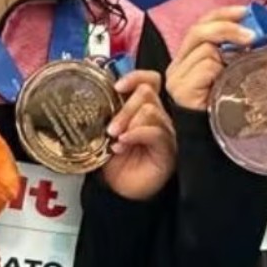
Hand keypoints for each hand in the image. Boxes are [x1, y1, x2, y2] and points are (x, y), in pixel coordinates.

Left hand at [100, 70, 175, 200]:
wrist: (119, 189)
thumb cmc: (115, 160)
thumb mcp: (106, 130)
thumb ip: (107, 112)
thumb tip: (97, 95)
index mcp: (144, 106)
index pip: (150, 79)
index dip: (135, 77)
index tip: (117, 87)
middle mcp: (158, 115)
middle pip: (147, 92)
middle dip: (125, 107)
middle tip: (111, 127)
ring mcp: (166, 131)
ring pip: (150, 110)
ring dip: (128, 122)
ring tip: (116, 138)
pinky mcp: (169, 148)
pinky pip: (156, 132)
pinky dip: (136, 134)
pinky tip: (123, 144)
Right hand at [165, 5, 253, 110]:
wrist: (213, 145)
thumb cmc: (225, 112)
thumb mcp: (230, 76)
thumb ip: (234, 56)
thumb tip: (257, 37)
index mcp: (189, 59)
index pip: (201, 25)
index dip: (222, 14)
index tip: (244, 11)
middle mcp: (178, 65)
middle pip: (199, 30)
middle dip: (228, 27)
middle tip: (251, 35)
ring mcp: (177, 77)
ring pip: (206, 49)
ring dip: (228, 59)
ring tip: (239, 75)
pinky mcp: (181, 88)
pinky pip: (207, 66)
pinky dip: (221, 72)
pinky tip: (225, 86)